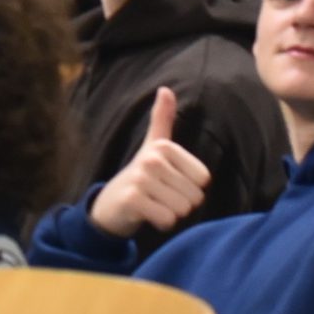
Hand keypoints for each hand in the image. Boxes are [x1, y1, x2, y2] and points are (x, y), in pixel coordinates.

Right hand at [89, 87, 212, 237]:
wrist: (110, 204)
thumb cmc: (140, 176)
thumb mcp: (153, 146)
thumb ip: (162, 119)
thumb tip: (165, 89)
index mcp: (163, 147)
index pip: (203, 179)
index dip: (190, 187)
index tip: (170, 183)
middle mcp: (152, 160)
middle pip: (194, 196)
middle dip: (181, 203)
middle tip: (161, 197)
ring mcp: (140, 179)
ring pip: (182, 209)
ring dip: (172, 214)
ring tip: (154, 205)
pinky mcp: (133, 200)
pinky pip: (167, 219)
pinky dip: (161, 223)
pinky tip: (148, 216)